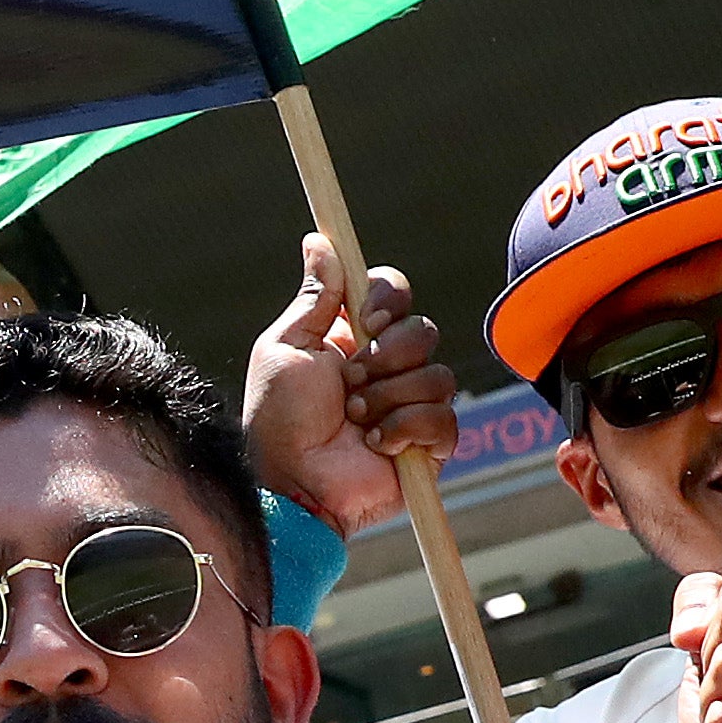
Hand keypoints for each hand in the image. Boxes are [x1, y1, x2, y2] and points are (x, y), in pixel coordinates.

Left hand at [241, 235, 460, 533]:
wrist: (291, 483)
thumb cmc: (277, 419)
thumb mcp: (287, 347)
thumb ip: (315, 297)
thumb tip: (318, 240)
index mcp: (356, 338)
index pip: (396, 293)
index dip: (389, 298)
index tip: (365, 316)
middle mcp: (388, 367)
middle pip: (424, 330)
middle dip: (385, 357)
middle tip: (349, 384)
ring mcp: (412, 405)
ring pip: (437, 375)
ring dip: (388, 399)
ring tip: (354, 420)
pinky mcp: (429, 444)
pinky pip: (444, 419)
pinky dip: (405, 430)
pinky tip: (376, 445)